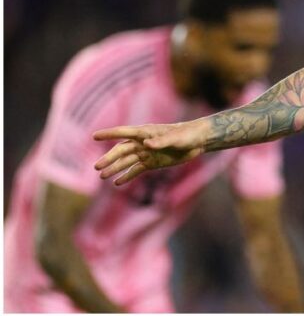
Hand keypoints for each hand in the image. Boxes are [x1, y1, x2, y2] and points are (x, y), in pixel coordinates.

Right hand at [93, 121, 207, 185]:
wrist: (198, 141)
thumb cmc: (187, 135)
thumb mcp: (176, 138)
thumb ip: (161, 141)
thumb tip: (147, 144)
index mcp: (146, 132)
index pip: (123, 132)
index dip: (109, 134)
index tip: (94, 136)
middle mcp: (143, 142)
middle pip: (122, 150)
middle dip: (109, 159)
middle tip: (97, 168)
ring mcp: (147, 153)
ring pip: (127, 161)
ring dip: (115, 168)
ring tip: (102, 176)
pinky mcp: (153, 162)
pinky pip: (137, 170)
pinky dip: (127, 176)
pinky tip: (117, 183)